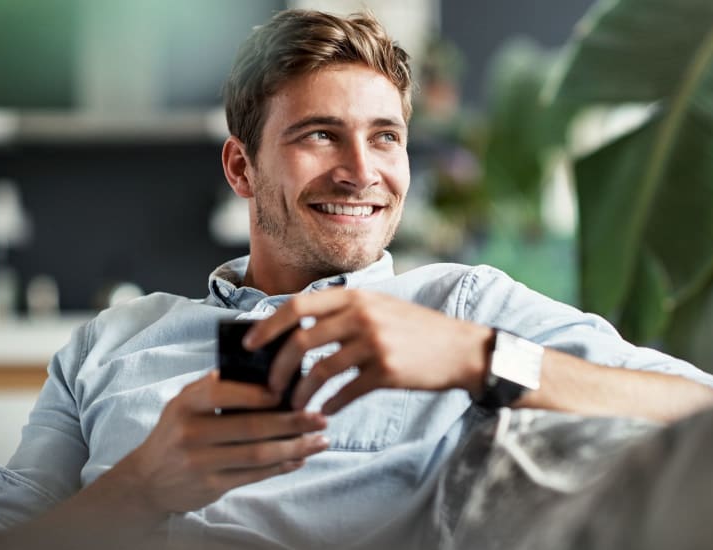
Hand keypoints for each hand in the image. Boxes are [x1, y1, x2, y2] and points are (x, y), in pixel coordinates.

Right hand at [113, 371, 328, 514]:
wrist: (148, 479)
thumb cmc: (176, 432)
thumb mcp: (185, 404)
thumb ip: (215, 387)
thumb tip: (263, 371)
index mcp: (186, 404)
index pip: (223, 392)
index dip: (257, 393)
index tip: (288, 390)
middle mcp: (190, 433)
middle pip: (250, 426)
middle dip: (292, 422)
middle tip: (319, 418)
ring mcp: (200, 462)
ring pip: (258, 454)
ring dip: (295, 447)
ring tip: (320, 441)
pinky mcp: (211, 486)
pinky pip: (255, 475)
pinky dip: (282, 466)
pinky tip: (300, 458)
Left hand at [245, 289, 492, 414]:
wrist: (462, 349)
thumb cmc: (417, 330)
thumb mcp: (381, 307)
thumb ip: (345, 312)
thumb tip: (298, 329)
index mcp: (355, 297)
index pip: (297, 306)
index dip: (268, 326)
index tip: (250, 345)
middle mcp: (362, 316)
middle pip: (301, 340)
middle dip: (278, 367)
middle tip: (270, 386)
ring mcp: (374, 343)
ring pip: (319, 370)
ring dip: (301, 392)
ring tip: (294, 406)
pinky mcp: (386, 371)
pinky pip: (345, 392)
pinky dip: (329, 404)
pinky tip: (324, 411)